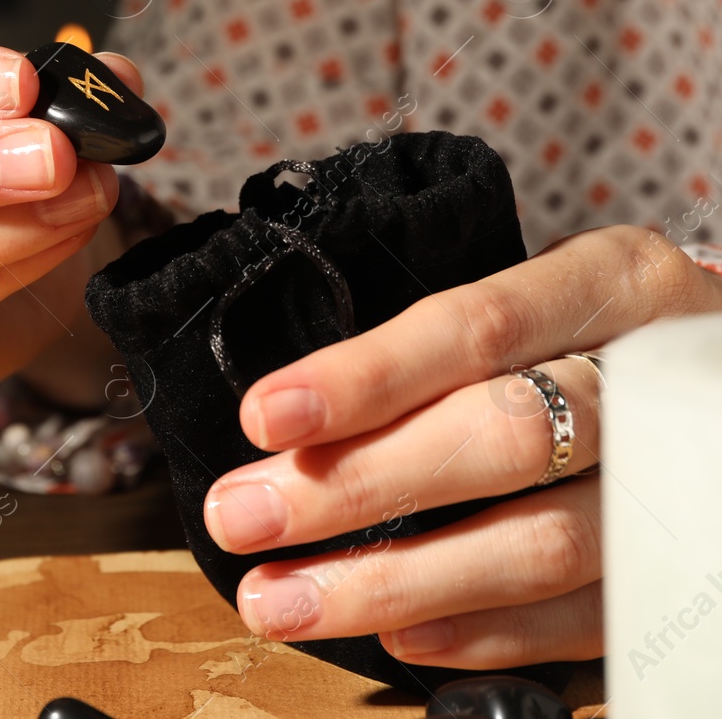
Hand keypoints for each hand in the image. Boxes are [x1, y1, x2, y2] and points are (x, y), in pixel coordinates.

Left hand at [201, 225, 721, 666]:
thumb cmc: (599, 340)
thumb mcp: (543, 303)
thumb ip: (441, 355)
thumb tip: (284, 426)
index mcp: (615, 283)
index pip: (475, 327)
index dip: (364, 376)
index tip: (264, 415)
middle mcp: (658, 375)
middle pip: (502, 437)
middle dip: (355, 487)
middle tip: (243, 514)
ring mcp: (681, 480)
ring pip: (540, 542)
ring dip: (395, 579)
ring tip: (284, 598)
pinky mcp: (685, 567)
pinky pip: (583, 618)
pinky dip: (482, 633)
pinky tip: (398, 635)